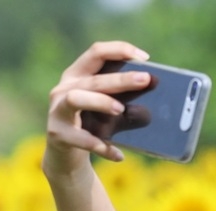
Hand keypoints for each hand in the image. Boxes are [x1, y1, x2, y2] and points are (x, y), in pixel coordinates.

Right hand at [43, 41, 151, 176]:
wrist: (66, 157)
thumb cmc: (92, 126)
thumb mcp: (109, 110)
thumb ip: (125, 99)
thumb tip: (158, 95)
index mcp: (77, 75)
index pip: (97, 52)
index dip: (119, 50)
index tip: (145, 58)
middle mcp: (64, 89)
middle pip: (93, 79)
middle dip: (120, 79)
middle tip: (145, 79)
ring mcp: (57, 111)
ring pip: (76, 99)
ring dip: (100, 102)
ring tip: (120, 110)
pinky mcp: (58, 134)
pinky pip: (81, 139)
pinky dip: (102, 147)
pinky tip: (119, 155)